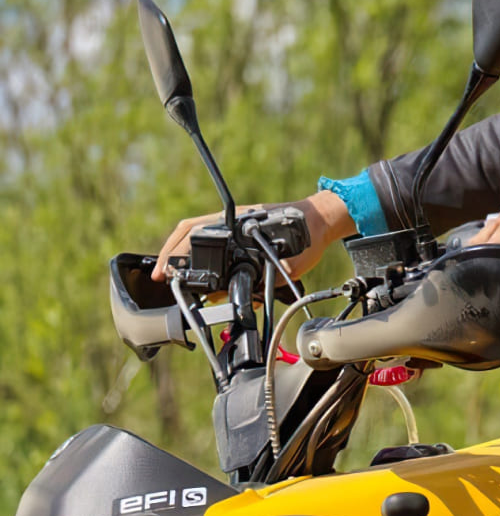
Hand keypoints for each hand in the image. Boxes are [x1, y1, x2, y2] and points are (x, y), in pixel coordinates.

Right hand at [152, 191, 351, 281]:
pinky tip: (207, 278)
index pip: (192, 232)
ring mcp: (235, 226)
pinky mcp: (241, 233)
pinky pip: (216, 244)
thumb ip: (266, 277)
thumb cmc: (308, 236)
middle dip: (173, 259)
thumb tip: (241, 295)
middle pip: (188, 235)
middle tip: (165, 281)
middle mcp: (232, 221)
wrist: (321, 220)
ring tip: (184, 283)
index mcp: (238, 222)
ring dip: (188, 260)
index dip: (173, 252)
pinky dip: (207, 260)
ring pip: (199, 239)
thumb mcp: (290, 262)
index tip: (162, 273)